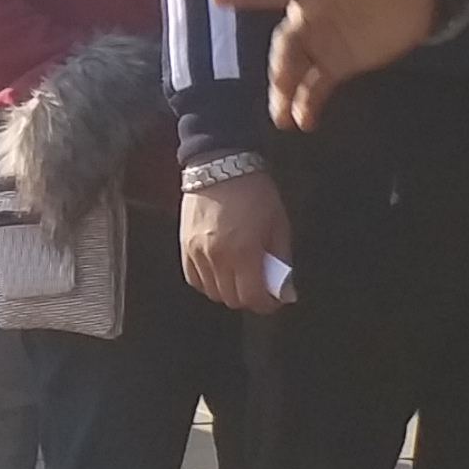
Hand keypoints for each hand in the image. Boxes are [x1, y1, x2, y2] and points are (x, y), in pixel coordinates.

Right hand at [180, 168, 295, 310]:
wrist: (220, 163)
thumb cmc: (253, 190)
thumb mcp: (278, 222)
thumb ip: (280, 258)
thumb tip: (284, 287)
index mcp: (244, 252)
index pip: (253, 297)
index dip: (267, 304)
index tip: (275, 300)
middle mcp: (217, 257)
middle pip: (232, 299)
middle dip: (250, 299)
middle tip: (260, 289)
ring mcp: (197, 252)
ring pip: (212, 292)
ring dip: (229, 292)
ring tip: (241, 279)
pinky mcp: (184, 246)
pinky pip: (194, 279)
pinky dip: (208, 283)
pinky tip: (220, 273)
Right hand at [210, 0, 436, 130]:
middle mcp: (308, 16)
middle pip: (284, 43)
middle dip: (278, 64)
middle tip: (279, 83)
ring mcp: (321, 43)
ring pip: (293, 68)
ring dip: (284, 91)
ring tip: (282, 117)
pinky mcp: (337, 65)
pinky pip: (315, 86)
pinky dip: (307, 103)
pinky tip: (303, 121)